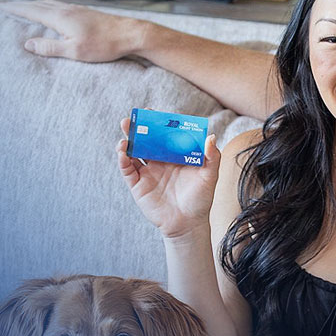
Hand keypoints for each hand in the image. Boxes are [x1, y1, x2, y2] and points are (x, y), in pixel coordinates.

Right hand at [0, 0, 149, 62]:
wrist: (129, 34)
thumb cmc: (103, 45)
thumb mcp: (74, 51)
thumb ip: (50, 47)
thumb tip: (28, 44)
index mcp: (61, 18)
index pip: (32, 11)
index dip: (15, 8)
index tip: (0, 6)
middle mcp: (67, 10)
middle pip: (38, 5)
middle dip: (21, 5)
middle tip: (6, 5)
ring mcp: (76, 10)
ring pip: (49, 4)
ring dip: (34, 5)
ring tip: (24, 7)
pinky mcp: (84, 13)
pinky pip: (59, 7)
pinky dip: (47, 7)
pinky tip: (50, 11)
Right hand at [117, 117, 219, 239]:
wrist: (188, 224)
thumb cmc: (200, 199)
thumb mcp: (209, 176)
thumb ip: (212, 157)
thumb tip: (210, 136)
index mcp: (174, 156)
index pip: (164, 135)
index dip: (158, 123)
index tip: (154, 112)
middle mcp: (159, 162)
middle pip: (146, 140)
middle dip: (138, 127)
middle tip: (134, 116)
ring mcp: (147, 173)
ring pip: (133, 152)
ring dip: (128, 139)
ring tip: (126, 128)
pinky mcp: (138, 185)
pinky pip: (127, 169)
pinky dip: (123, 159)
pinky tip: (123, 151)